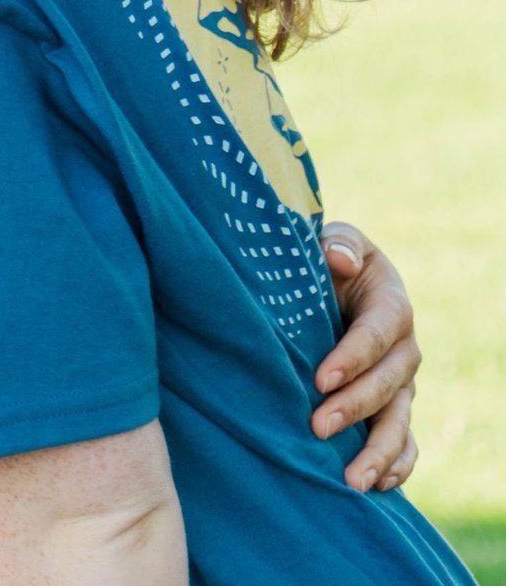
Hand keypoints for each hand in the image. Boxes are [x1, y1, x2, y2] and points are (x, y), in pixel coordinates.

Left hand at [315, 219, 420, 491]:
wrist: (327, 279)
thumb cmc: (322, 257)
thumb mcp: (332, 238)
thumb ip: (339, 244)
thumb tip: (340, 260)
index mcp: (390, 304)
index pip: (376, 333)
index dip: (352, 357)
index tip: (320, 379)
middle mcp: (402, 347)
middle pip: (389, 383)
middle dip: (355, 407)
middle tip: (317, 427)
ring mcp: (400, 381)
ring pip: (400, 420)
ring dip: (379, 451)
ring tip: (353, 479)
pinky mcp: (392, 404)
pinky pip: (406, 441)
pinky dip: (398, 464)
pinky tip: (379, 485)